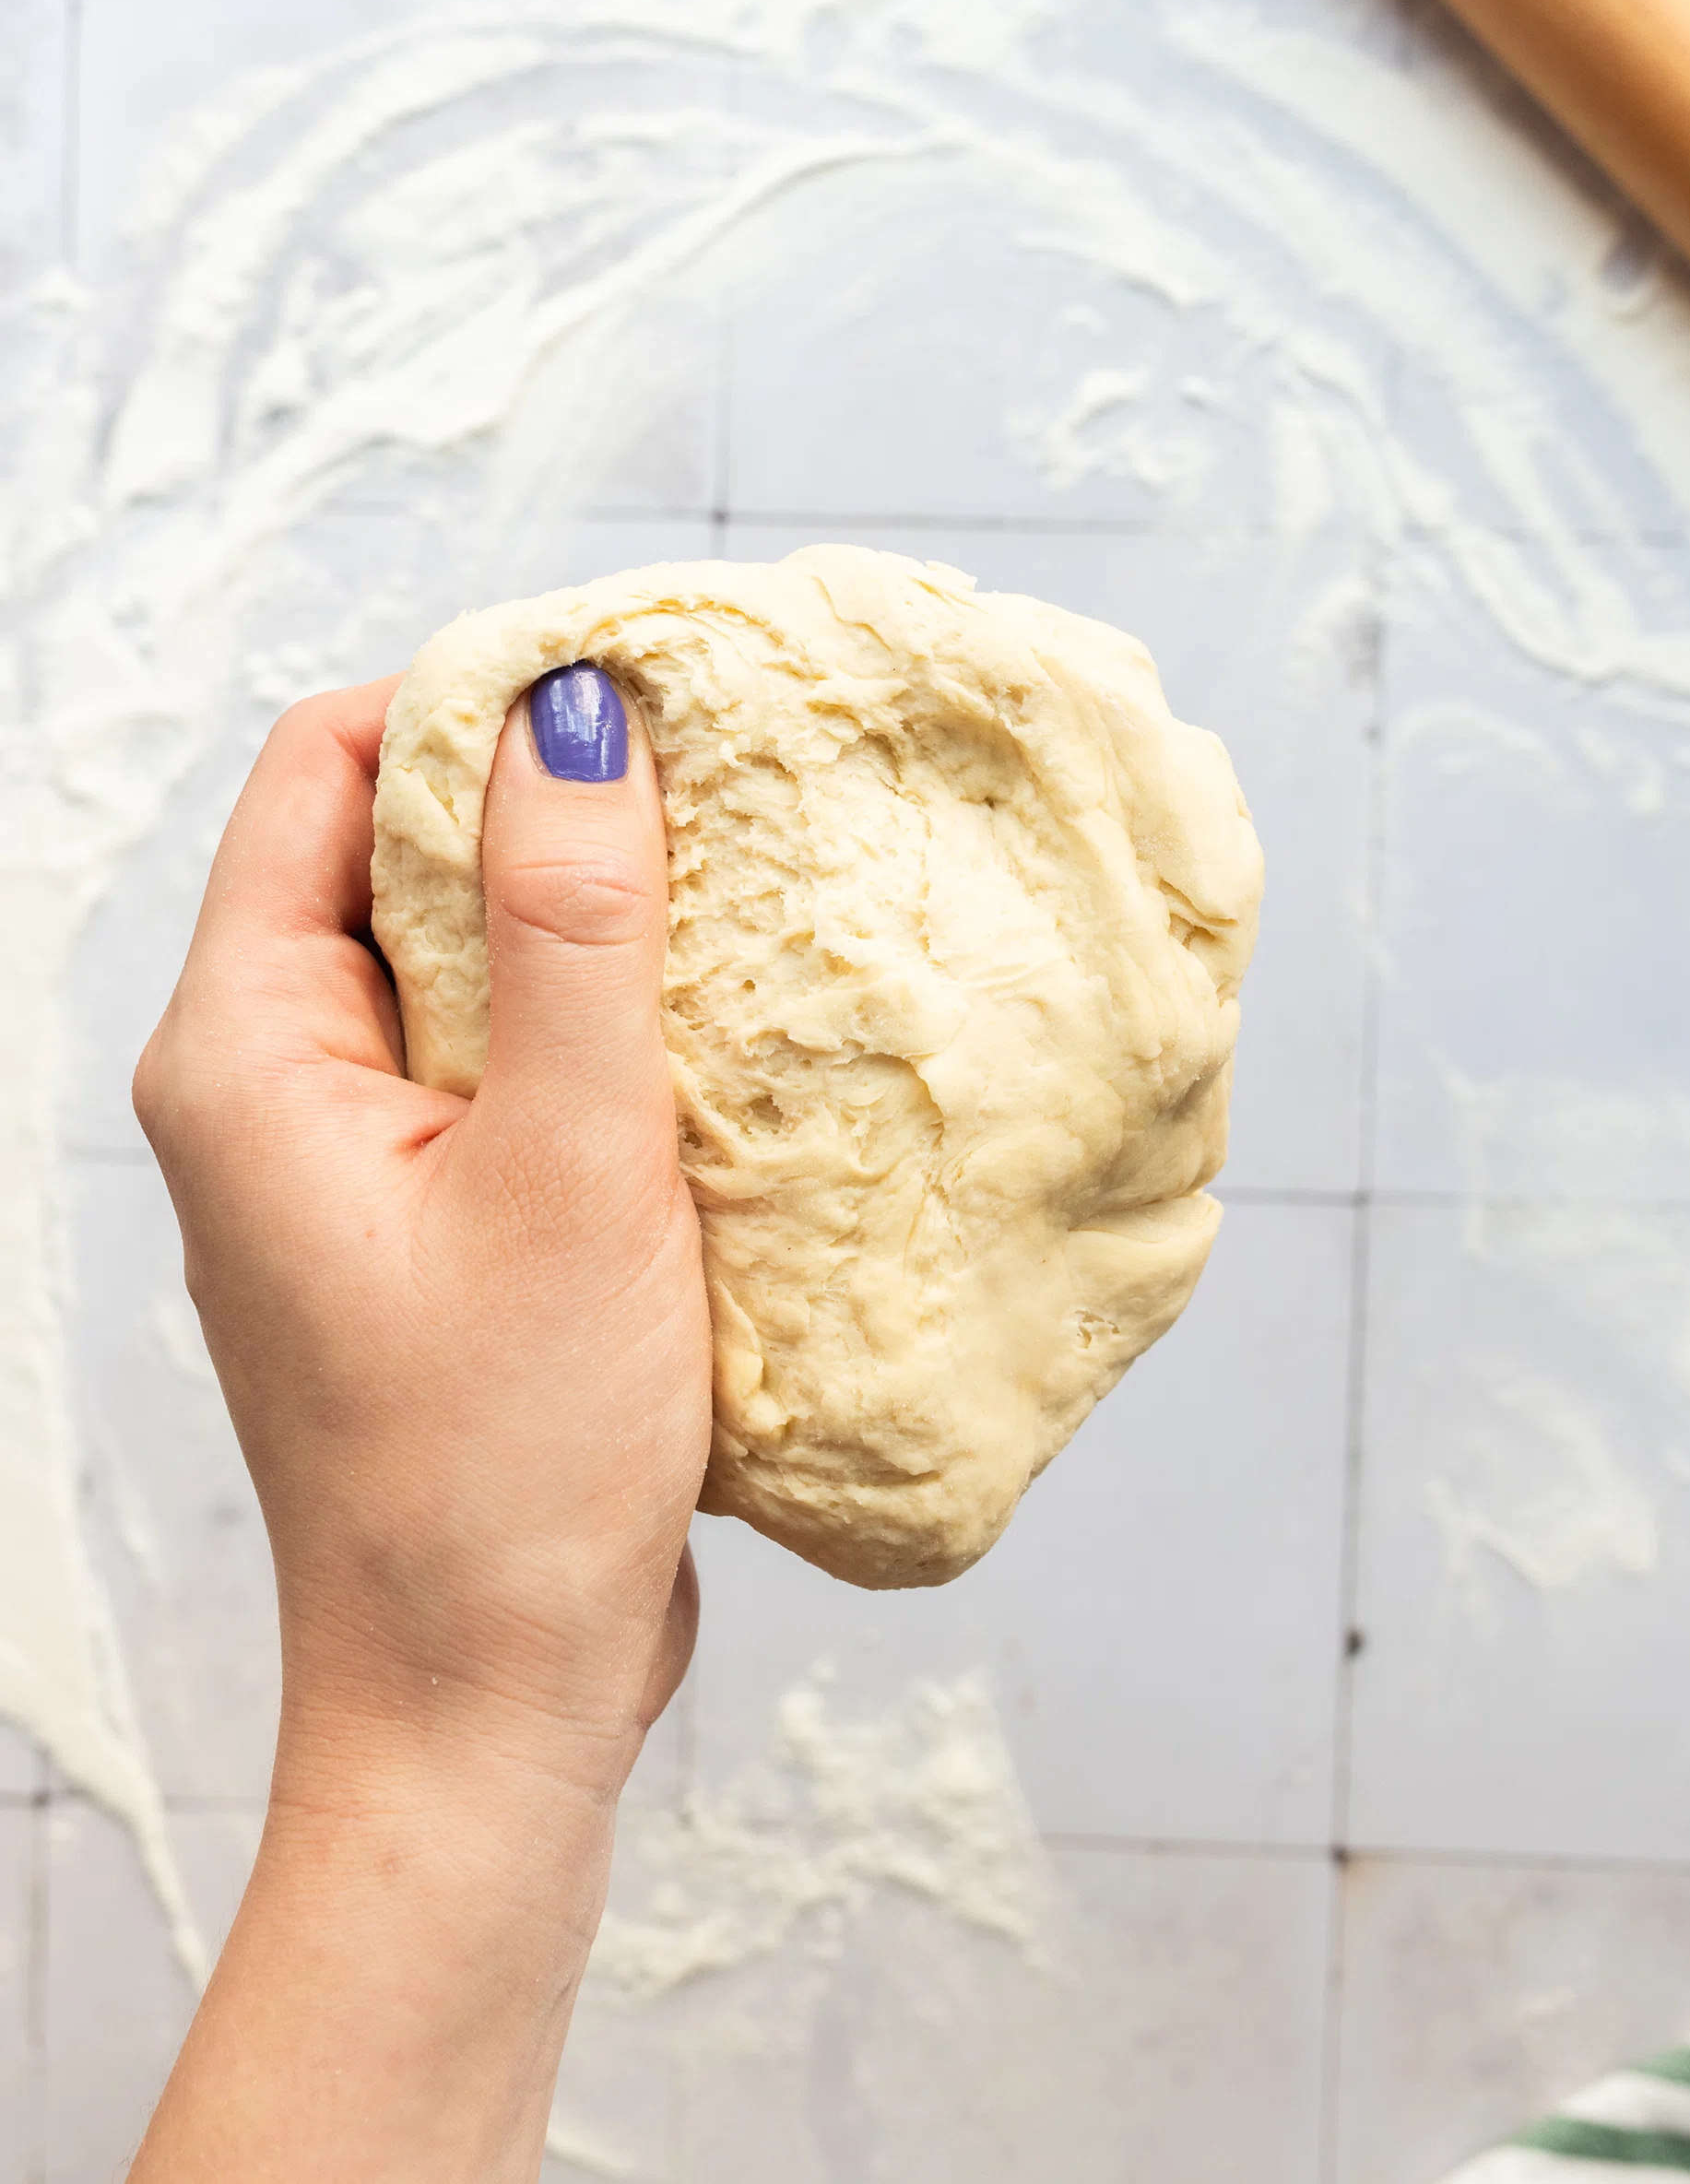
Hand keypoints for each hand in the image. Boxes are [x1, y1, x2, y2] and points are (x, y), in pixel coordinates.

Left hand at [128, 667, 705, 2178]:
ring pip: (474, 966)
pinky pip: (518, 1069)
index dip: (477, 695)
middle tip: (738, 776)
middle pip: (403, 855)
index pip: (324, 768)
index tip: (648, 676)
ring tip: (757, 902)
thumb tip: (578, 709)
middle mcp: (273, 1090)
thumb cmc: (504, 1464)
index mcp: (246, 1052)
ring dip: (607, 927)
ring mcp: (353, 1165)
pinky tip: (733, 1048)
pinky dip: (617, 1035)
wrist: (488, 1699)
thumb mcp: (568, 1168)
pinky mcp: (439, 1231)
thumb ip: (574, 932)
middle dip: (563, 801)